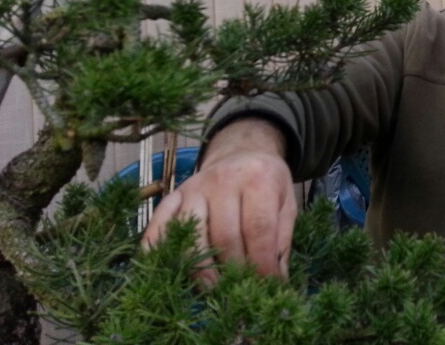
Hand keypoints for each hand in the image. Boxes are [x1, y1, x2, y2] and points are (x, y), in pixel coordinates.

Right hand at [142, 118, 296, 283]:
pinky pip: (159, 224)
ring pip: (192, 235)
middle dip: (233, 270)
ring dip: (200, 268)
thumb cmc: (267, 182)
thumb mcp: (286, 202)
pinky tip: (167, 269)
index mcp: (258, 179)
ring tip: (212, 290)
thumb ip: (282, 240)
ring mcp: (194, 187)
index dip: (262, 262)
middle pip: (224, 235)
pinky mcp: (174, 194)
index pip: (259, 228)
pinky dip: (158, 248)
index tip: (266, 286)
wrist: (242, 150)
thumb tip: (277, 281)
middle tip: (240, 294)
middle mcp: (224, 180)